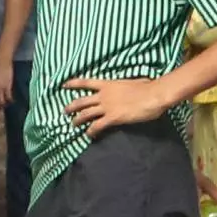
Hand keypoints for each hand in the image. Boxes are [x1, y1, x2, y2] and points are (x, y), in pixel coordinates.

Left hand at [63, 67, 179, 131]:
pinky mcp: (113, 118)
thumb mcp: (132, 82)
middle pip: (81, 101)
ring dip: (77, 120)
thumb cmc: (147, 87)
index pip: (86, 82)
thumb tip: (128, 87)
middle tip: (65, 111)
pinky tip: (88, 135)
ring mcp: (107, 107)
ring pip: (86, 114)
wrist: (153, 95)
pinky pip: (97, 126)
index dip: (73, 84)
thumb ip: (124, 86)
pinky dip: (91, 131)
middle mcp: (103, 95)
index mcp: (108, 84)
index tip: (63, 85)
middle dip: (71, 107)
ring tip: (73, 125)